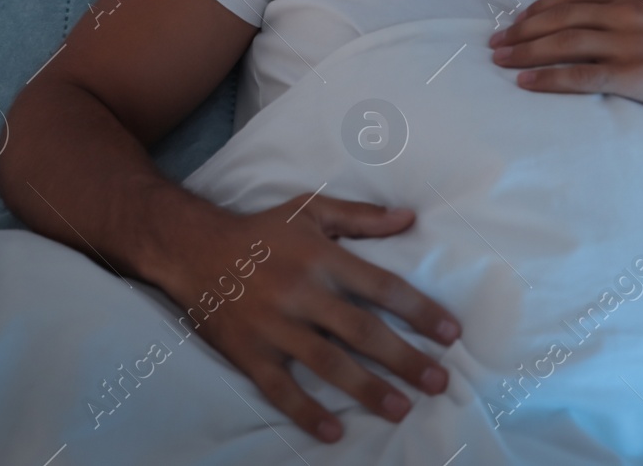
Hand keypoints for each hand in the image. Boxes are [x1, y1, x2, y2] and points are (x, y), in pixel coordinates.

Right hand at [157, 193, 461, 443]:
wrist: (192, 249)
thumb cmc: (261, 231)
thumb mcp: (310, 210)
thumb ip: (361, 217)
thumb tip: (409, 218)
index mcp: (322, 258)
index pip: (382, 287)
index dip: (419, 310)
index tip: (450, 332)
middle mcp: (301, 293)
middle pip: (361, 331)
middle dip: (404, 358)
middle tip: (439, 381)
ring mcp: (274, 326)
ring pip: (327, 363)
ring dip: (366, 389)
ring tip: (401, 408)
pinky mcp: (249, 353)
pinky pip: (280, 389)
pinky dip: (306, 412)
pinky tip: (333, 432)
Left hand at [486, 0, 642, 117]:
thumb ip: (642, 5)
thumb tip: (608, 12)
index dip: (541, 6)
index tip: (519, 19)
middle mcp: (631, 11)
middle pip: (561, 16)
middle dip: (523, 28)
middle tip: (496, 42)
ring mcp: (632, 42)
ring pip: (563, 43)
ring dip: (525, 51)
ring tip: (501, 60)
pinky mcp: (636, 76)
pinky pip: (580, 75)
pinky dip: (548, 79)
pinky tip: (526, 83)